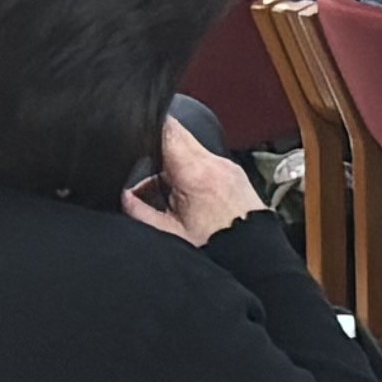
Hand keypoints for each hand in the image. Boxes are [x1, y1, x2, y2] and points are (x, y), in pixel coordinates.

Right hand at [128, 113, 261, 246]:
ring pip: (192, 149)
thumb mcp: (169, 234)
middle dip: (157, 146)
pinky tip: (186, 196)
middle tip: (143, 167)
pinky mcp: (235, 175)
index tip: (133, 129)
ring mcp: (229, 167)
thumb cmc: (219, 248)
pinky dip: (190, 171)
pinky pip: (206, 162)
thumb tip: (124, 195)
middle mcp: (215, 163)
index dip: (147, 124)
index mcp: (196, 173)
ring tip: (168, 192)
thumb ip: (138, 211)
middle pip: (179, 135)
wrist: (258, 258)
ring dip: (173, 162)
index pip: (168, 129)